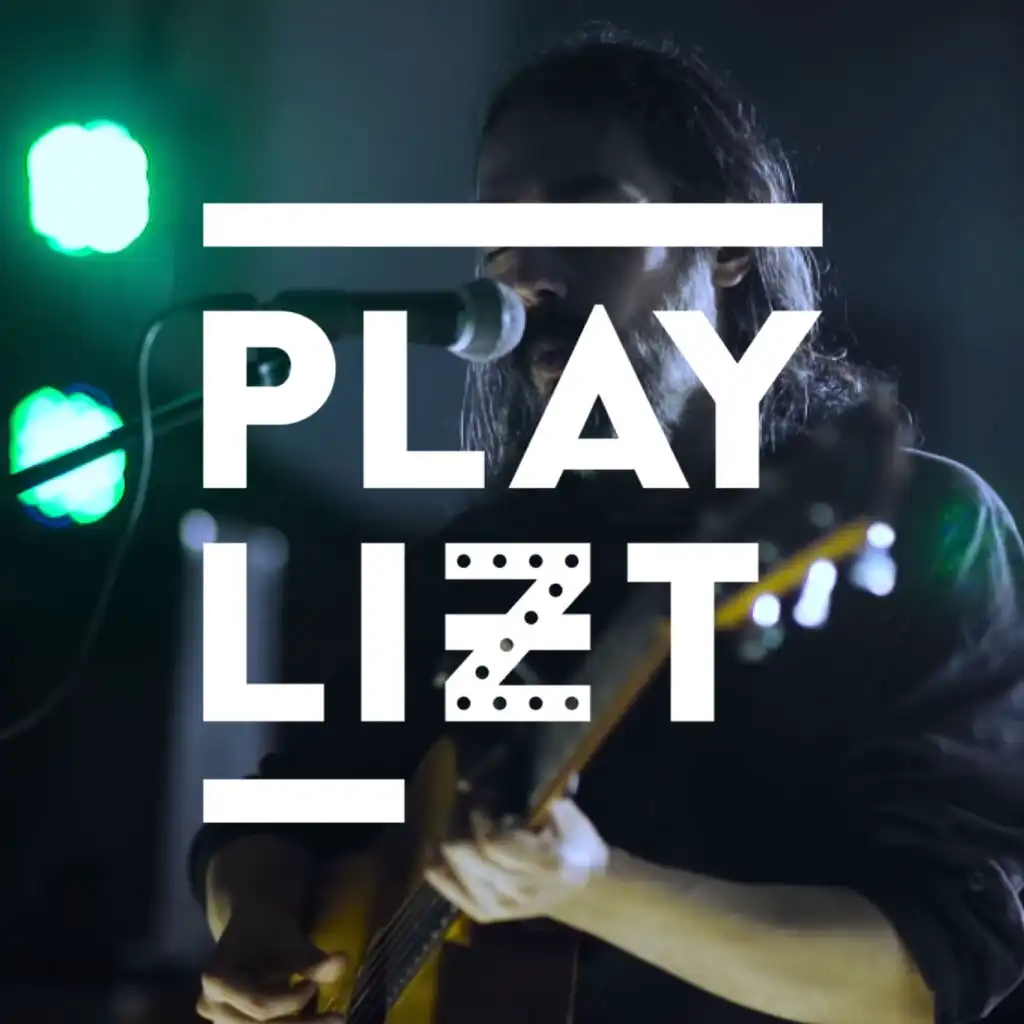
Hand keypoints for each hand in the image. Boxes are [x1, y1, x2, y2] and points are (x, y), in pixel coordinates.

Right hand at [198, 906, 346, 1022]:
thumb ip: (313, 959)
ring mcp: (221, 1020)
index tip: (314, 985)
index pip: (258, 1003)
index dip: (290, 1001)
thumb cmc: (272, 930)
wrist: (256, 926)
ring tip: (332, 1018)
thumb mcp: (293, 940)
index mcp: (217, 980)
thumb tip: (343, 962)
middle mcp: (212, 1005)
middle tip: (339, 1017)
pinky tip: (318, 1019)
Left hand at [424, 798, 607, 923]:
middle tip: (465, 805)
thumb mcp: (568, 814)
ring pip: (452, 869)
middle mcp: (520, 892)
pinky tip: (435, 849)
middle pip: (465, 855)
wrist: (581, 888)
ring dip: (450, 838)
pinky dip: (438, 867)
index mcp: (546, 865)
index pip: (492, 843)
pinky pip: (448, 890)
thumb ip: (540, 796)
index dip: (479, 816)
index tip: (483, 798)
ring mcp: (502, 908)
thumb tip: (507, 767)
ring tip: (458, 821)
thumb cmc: (574, 842)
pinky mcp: (486, 914)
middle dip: (459, 822)